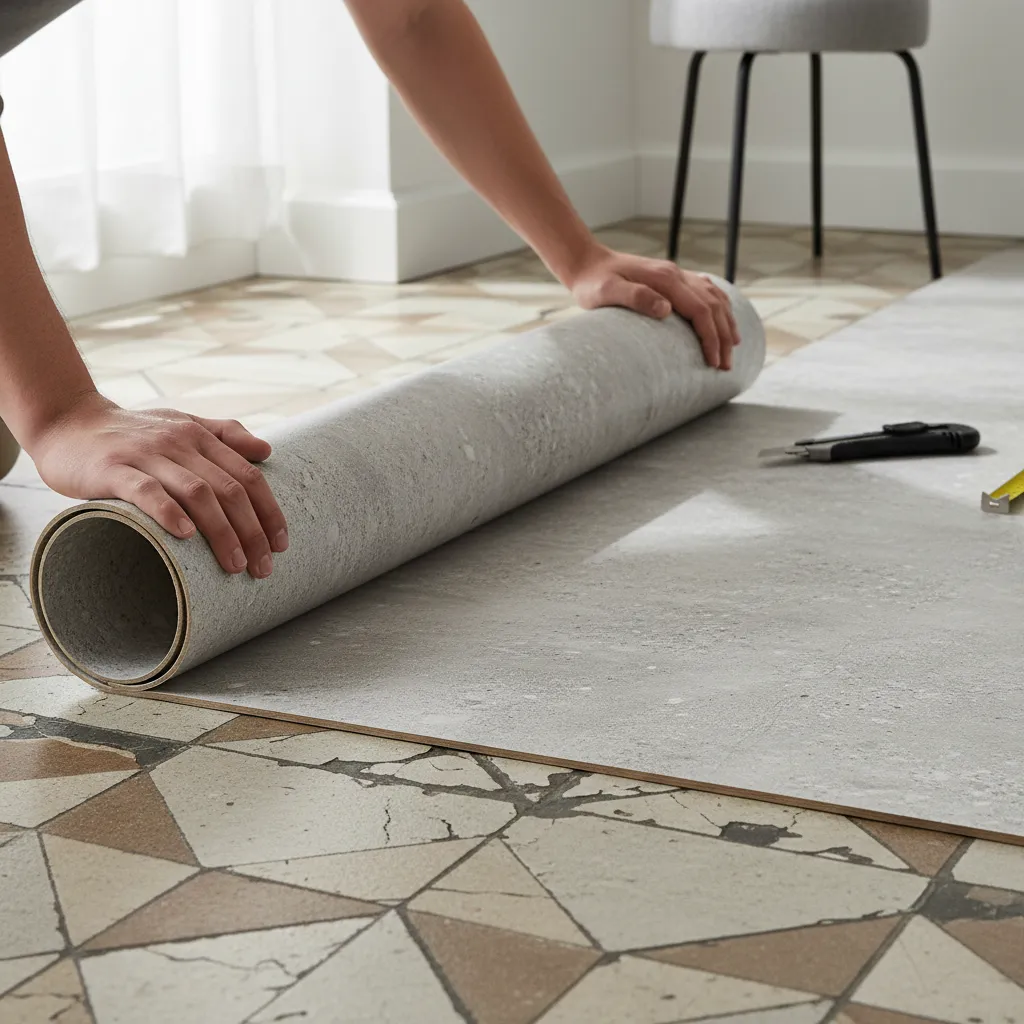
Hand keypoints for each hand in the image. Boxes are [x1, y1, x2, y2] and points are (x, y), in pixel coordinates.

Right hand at [29, 391, 287, 578]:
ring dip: (222, 531)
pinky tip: (186, 535)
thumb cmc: (132, 433)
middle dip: (252, 531)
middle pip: (229, 489)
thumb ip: (224, 434)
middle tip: (263, 567)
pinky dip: (169, 512)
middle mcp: (179, 442)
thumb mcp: (182, 424)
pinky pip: (146, 491)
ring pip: (197, 492)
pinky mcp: (112, 469)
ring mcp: (146, 455)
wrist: (67, 421)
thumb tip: (267, 451)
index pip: (247, 476)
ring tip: (235, 565)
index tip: (281, 545)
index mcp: (200, 436)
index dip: (269, 511)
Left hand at [562, 245, 740, 370]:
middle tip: (725, 366)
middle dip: (723, 337)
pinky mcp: (672, 278)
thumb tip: (667, 309)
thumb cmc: (593, 283)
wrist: (587, 263)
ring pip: (714, 297)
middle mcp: (676, 275)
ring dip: (726, 322)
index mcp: (665, 279)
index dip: (710, 337)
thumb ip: (636, 297)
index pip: (700, 310)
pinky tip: (723, 318)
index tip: (713, 362)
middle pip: (712, 306)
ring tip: (732, 348)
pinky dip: (719, 306)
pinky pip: (706, 290)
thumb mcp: (607, 292)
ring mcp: (676, 274)